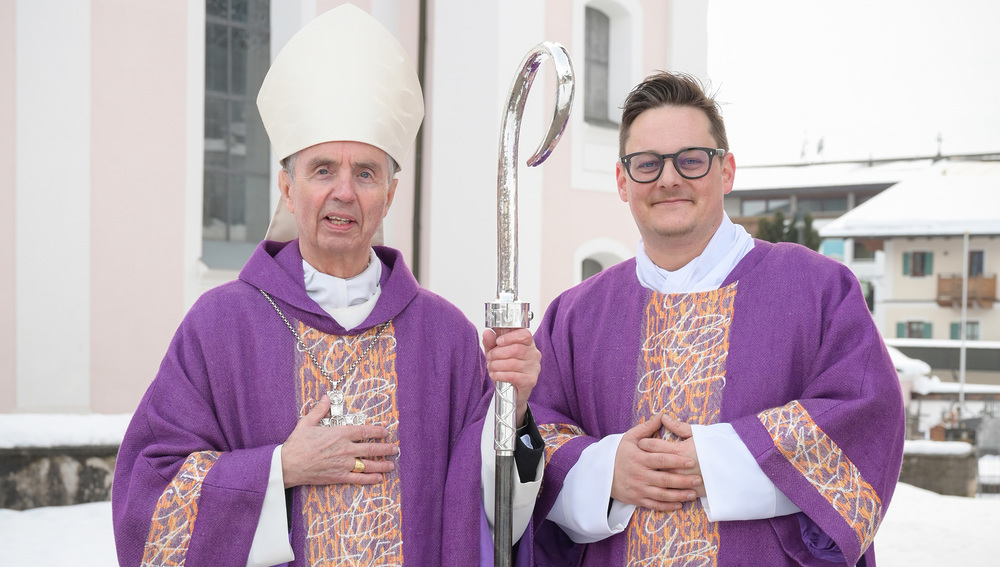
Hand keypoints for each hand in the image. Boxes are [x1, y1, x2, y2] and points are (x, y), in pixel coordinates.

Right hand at [281, 395, 397, 487]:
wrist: (288, 465)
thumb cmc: (297, 443)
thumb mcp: (307, 422)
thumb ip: (320, 410)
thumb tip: (327, 397)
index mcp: (340, 433)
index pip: (364, 431)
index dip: (378, 431)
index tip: (385, 432)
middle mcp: (345, 448)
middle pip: (371, 448)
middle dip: (385, 448)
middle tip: (395, 449)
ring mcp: (344, 464)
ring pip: (368, 464)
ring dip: (382, 464)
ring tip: (391, 464)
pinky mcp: (339, 477)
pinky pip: (358, 478)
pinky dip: (370, 479)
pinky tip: (378, 478)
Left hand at [482, 328, 540, 426]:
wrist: (511, 392)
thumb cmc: (506, 369)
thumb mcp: (495, 353)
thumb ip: (491, 343)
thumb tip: (487, 333)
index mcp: (528, 343)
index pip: (524, 334)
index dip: (510, 337)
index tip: (498, 341)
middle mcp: (534, 354)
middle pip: (516, 349)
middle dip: (498, 353)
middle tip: (490, 357)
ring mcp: (534, 368)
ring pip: (513, 363)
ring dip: (497, 365)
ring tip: (491, 366)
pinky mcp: (530, 381)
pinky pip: (513, 376)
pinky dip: (500, 375)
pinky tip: (494, 375)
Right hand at [610, 413, 702, 510]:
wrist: (602, 474)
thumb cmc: (620, 453)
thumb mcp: (630, 438)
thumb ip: (647, 428)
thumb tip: (662, 415)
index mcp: (639, 458)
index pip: (661, 460)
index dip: (677, 461)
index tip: (691, 462)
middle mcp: (639, 474)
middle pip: (665, 479)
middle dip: (683, 480)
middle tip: (698, 479)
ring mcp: (638, 488)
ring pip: (662, 494)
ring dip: (679, 495)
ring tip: (693, 493)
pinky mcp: (637, 499)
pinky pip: (654, 505)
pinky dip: (667, 506)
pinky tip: (679, 505)